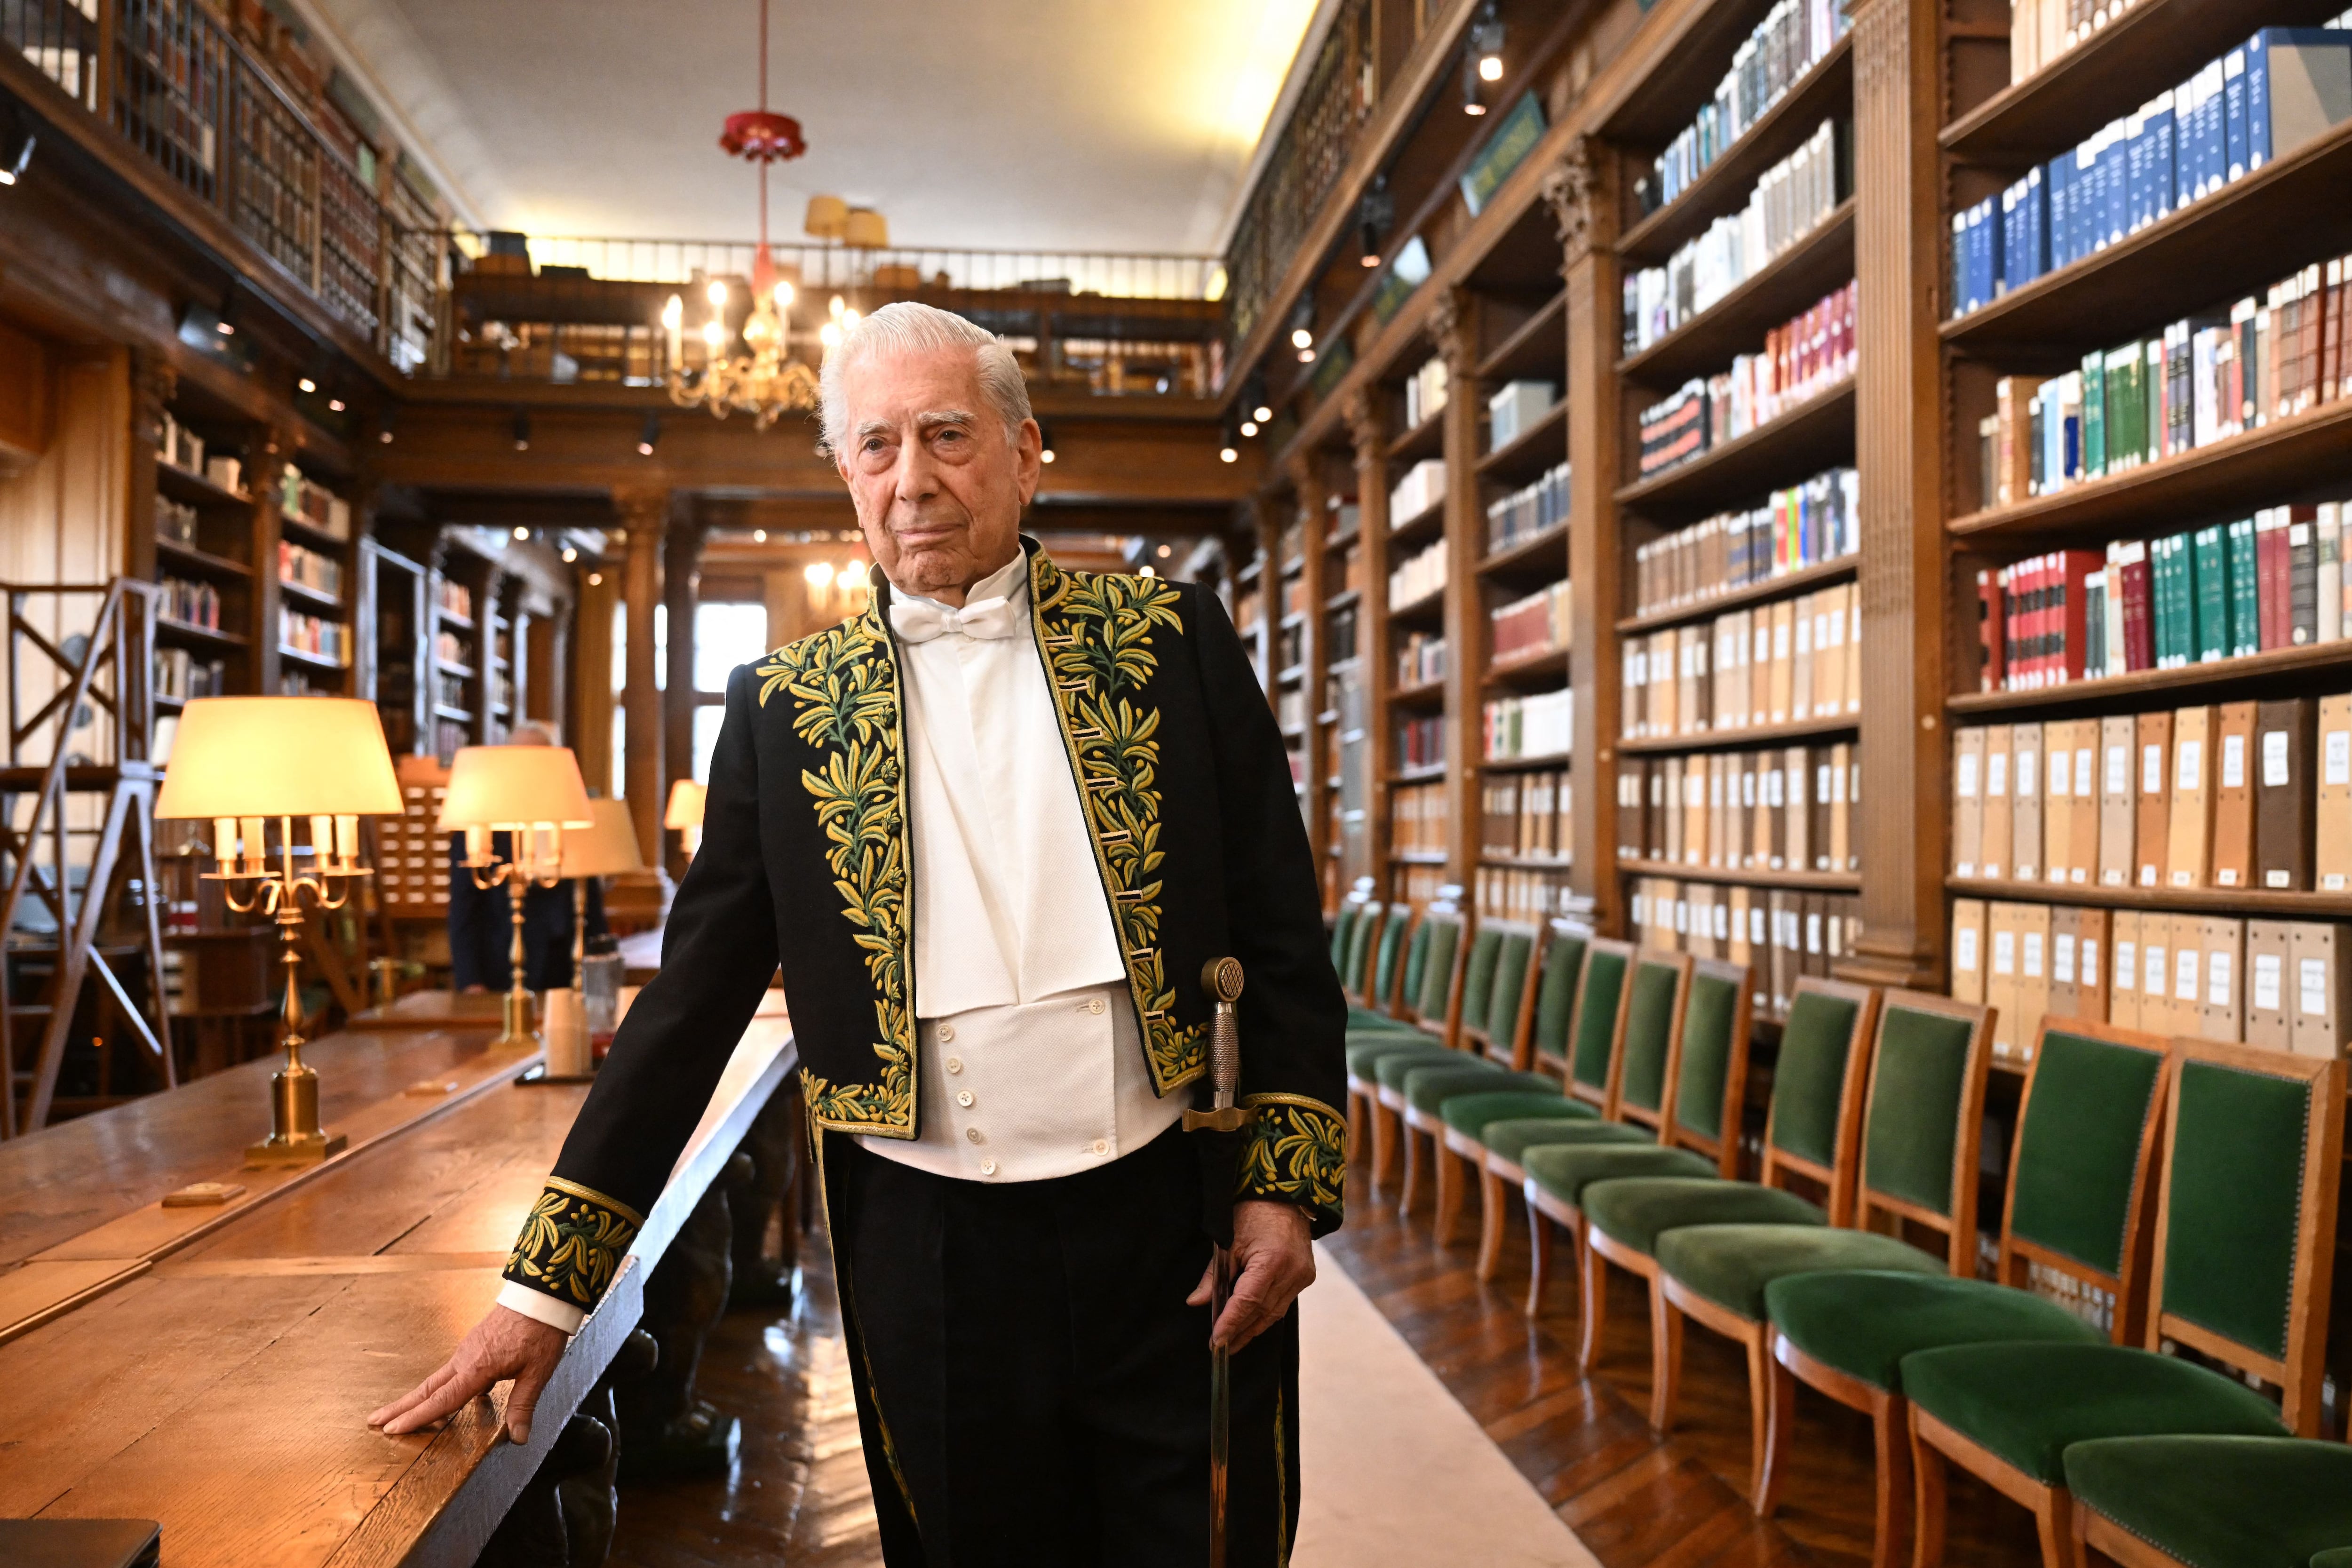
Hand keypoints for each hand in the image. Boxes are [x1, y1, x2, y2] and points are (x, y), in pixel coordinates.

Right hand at [368, 1304, 568, 1443]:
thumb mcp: (537, 1372)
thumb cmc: (540, 1331)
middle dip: (399, 1407)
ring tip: (397, 1412)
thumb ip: (523, 1405)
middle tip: (373, 1421)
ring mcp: (467, 1350)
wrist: (540, 1295)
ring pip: (436, 1379)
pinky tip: (443, 1397)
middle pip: (427, 1388)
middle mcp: (465, 1359)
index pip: (441, 1400)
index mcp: (477, 1368)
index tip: (391, 1429)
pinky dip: (438, 1386)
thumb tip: (517, 1437)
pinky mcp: (474, 1344)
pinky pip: (450, 1370)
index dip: (416, 1417)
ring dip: (416, 1397)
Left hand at [1187, 1200, 1313, 1351]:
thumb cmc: (1253, 1214)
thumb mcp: (1227, 1242)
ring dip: (1253, 1328)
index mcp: (1271, 1261)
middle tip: (1220, 1347)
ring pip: (1274, 1312)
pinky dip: (1266, 1314)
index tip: (1216, 1342)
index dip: (1230, 1324)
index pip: (1247, 1302)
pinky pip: (1284, 1303)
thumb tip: (1196, 1302)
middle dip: (1240, 1331)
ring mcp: (1302, 1276)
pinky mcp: (1306, 1276)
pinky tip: (1252, 1323)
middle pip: (1261, 1312)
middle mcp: (1291, 1272)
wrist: (1286, 1197)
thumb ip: (1213, 1276)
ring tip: (1233, 1341)